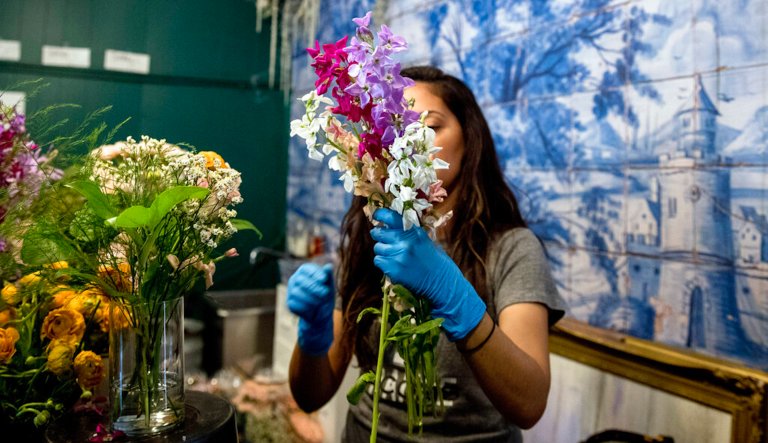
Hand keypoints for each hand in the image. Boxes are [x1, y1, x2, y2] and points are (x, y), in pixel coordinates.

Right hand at [287, 263, 334, 355]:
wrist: (321, 314)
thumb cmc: (325, 296)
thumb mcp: (329, 286)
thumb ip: (328, 276)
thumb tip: (329, 266)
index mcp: (304, 272)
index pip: (306, 269)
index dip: (315, 273)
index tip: (324, 279)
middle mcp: (295, 279)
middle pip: (301, 280)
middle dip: (315, 287)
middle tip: (325, 293)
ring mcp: (290, 292)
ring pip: (297, 293)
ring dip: (312, 298)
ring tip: (321, 301)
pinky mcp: (290, 304)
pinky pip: (296, 304)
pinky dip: (307, 307)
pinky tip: (313, 308)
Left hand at [370, 208, 485, 340]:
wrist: (443, 282)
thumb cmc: (436, 261)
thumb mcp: (425, 240)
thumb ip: (408, 232)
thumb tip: (388, 225)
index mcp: (414, 231)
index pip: (391, 217)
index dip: (380, 215)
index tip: (377, 216)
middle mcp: (405, 241)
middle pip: (379, 233)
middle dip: (379, 236)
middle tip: (384, 240)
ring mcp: (399, 255)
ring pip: (378, 248)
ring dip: (383, 252)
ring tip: (394, 257)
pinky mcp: (394, 269)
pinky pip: (378, 261)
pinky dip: (383, 263)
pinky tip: (393, 266)